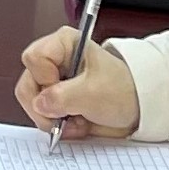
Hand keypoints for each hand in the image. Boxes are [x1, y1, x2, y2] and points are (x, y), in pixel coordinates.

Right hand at [15, 26, 141, 139]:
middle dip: (46, 106)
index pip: (33, 59)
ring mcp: (54, 81)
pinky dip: (57, 124)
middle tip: (66, 116)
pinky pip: (41, 114)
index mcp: (63, 44)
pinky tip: (77, 124)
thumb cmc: (125, 90)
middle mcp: (55, 60)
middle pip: (28, 83)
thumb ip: (62, 97)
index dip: (44, 79)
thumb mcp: (94, 92)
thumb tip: (40, 104)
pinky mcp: (56, 99)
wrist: (140, 109)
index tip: (64, 91)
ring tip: (77, 121)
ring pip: (32, 101)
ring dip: (52, 119)